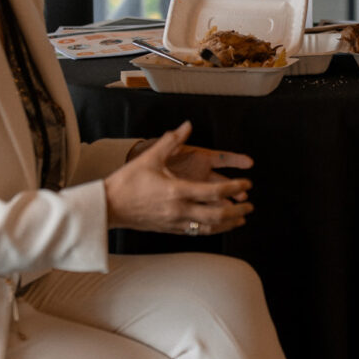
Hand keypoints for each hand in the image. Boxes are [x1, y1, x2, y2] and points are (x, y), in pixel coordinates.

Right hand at [105, 122, 252, 235]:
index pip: (215, 191)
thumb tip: (187, 125)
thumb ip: (171, 140)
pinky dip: (212, 230)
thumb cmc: (127, 181)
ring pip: (209, 228)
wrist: (107, 207)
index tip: (246, 184)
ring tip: (241, 219)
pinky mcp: (169, 230)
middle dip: (238, 211)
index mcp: (178, 190)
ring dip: (228, 223)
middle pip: (217, 214)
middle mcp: (179, 210)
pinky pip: (196, 233)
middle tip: (250, 206)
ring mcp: (175, 223)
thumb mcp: (150, 157)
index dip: (234, 187)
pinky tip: (219, 227)